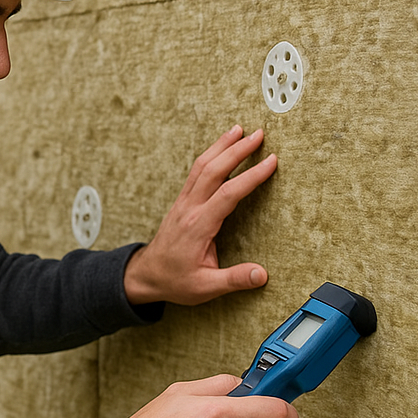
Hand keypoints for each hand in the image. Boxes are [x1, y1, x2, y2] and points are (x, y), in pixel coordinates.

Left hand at [123, 126, 276, 305]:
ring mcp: (183, 202)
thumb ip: (233, 279)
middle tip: (259, 134)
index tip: (271, 161)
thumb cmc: (175, 280)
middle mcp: (189, 208)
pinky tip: (220, 147)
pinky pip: (195, 172)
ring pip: (201, 166)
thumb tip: (261, 275)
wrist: (146, 275)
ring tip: (239, 129)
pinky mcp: (181, 201)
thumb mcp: (204, 287)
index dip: (251, 176)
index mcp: (198, 226)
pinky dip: (210, 155)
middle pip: (214, 171)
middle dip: (237, 150)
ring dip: (221, 146)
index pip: (228, 194)